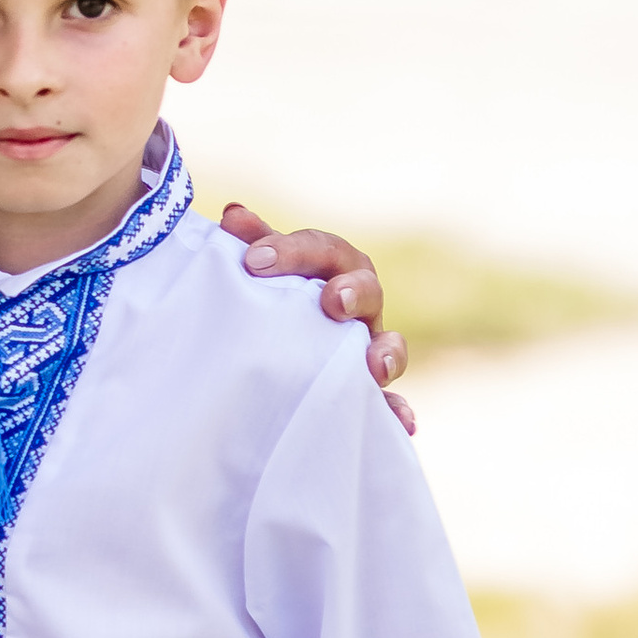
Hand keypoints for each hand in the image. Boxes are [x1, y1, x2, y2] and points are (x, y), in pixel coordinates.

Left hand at [218, 204, 412, 434]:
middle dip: (353, 292)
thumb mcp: (258, 268)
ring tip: (374, 366)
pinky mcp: (367, 390)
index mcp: (331, 267)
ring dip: (387, 353)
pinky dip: (398, 410)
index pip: (321, 249)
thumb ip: (251, 243)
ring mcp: (366, 346)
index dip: (293, 252)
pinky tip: (403, 423)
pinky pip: (389, 402)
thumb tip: (235, 214)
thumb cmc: (268, 294)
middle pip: (367, 289)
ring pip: (389, 345)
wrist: (269, 346)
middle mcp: (357, 304)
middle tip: (332, 301)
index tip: (256, 261)